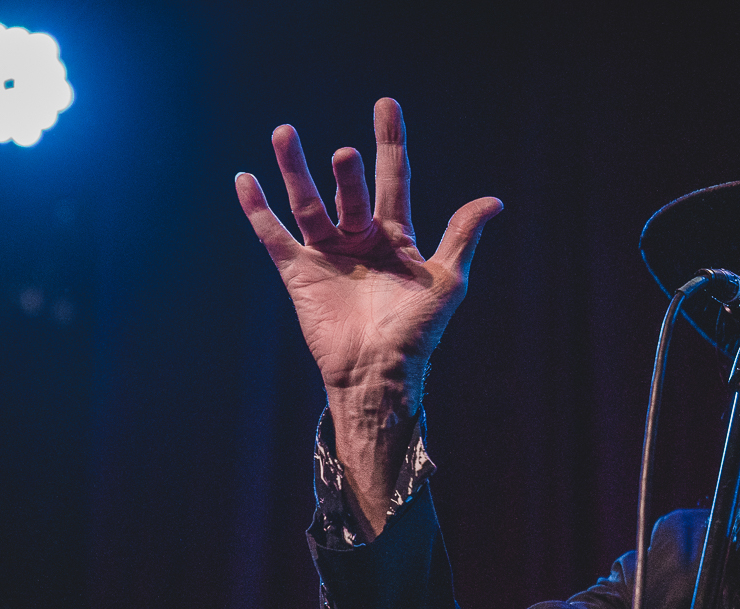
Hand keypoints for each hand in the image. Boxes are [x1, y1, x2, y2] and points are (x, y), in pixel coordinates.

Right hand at [235, 98, 501, 535]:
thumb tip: (494, 200)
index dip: (391, 142)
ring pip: (308, 203)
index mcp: (396, 238)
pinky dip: (257, 209)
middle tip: (347, 156)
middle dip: (349, 173)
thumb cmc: (418, 333)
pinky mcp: (298, 274)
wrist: (379, 373)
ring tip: (284, 133)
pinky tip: (245, 179)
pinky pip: (273, 236)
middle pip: (352, 192)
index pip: (394, 178)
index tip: (386, 104)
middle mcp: (360, 240)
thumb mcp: (446, 280)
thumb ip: (462, 236)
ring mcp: (328, 255)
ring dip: (295, 170)